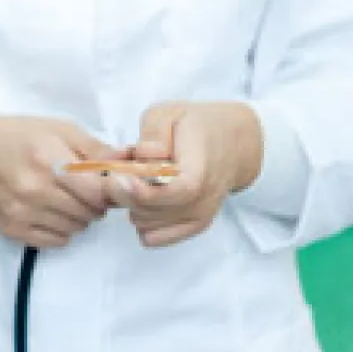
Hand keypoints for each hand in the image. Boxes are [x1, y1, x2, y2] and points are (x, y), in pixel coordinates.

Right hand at [0, 103, 116, 247]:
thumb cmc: (16, 136)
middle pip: (90, 213)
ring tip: (66, 198)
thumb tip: (128, 163)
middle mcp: (34, 190)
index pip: (99, 192)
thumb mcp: (58, 129)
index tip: (105, 183)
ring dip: (79, 217)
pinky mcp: (12, 229)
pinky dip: (62, 230)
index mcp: (48, 160)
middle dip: (95, 202)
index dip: (110, 190)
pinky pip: (55, 241)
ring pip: (75, 229)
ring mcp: (22, 213)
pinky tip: (52, 212)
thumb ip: (95, 148)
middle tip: (85, 189)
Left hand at [106, 101, 263, 247]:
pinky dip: (140, 221)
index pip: (173, 193)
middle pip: (149, 212)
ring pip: (145, 226)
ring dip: (131, 205)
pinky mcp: (191, 227)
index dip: (140, 191)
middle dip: (124, 191)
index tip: (120, 176)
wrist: (233, 144)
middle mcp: (203, 201)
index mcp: (199, 171)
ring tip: (137, 180)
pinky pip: (152, 238)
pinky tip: (142, 199)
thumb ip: (152, 132)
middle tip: (122, 169)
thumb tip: (143, 156)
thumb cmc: (196, 126)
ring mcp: (199, 218)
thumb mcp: (169, 113)